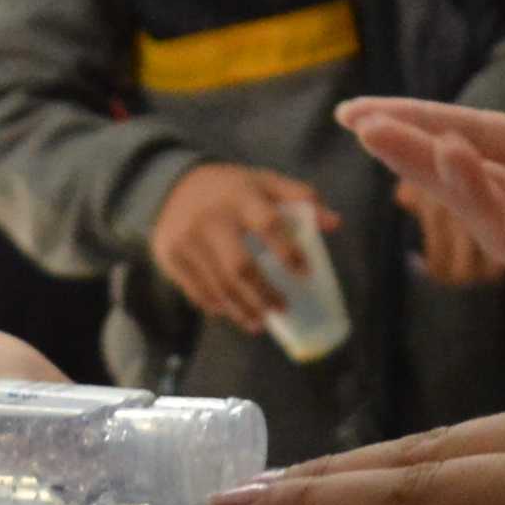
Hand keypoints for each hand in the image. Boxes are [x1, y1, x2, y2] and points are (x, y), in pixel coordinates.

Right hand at [146, 163, 336, 334]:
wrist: (173, 185)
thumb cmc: (231, 189)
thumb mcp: (263, 182)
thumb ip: (299, 197)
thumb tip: (334, 223)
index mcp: (240, 195)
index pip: (268, 225)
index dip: (289, 251)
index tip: (305, 273)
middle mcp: (211, 217)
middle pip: (240, 266)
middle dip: (264, 294)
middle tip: (284, 308)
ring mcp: (187, 239)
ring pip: (218, 285)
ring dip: (242, 309)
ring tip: (260, 322)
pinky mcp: (170, 256)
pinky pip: (196, 290)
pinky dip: (216, 305)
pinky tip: (232, 313)